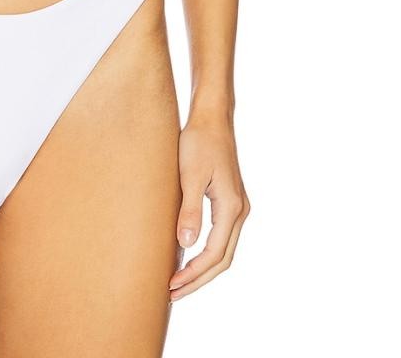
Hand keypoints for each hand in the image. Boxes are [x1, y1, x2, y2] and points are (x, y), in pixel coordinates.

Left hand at [168, 107, 249, 300]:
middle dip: (198, 279)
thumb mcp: (190, 174)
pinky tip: (186, 256)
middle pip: (222, 258)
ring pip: (223, 249)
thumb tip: (186, 245)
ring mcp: (236, 207)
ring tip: (177, 282)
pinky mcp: (229, 201)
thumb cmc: (198, 141)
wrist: (211, 118)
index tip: (171, 285)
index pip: (215, 254)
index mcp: (232, 207)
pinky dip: (205, 252)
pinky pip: (221, 236)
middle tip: (172, 294)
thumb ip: (190, 210)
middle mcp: (239, 211)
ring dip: (202, 268)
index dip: (194, 274)